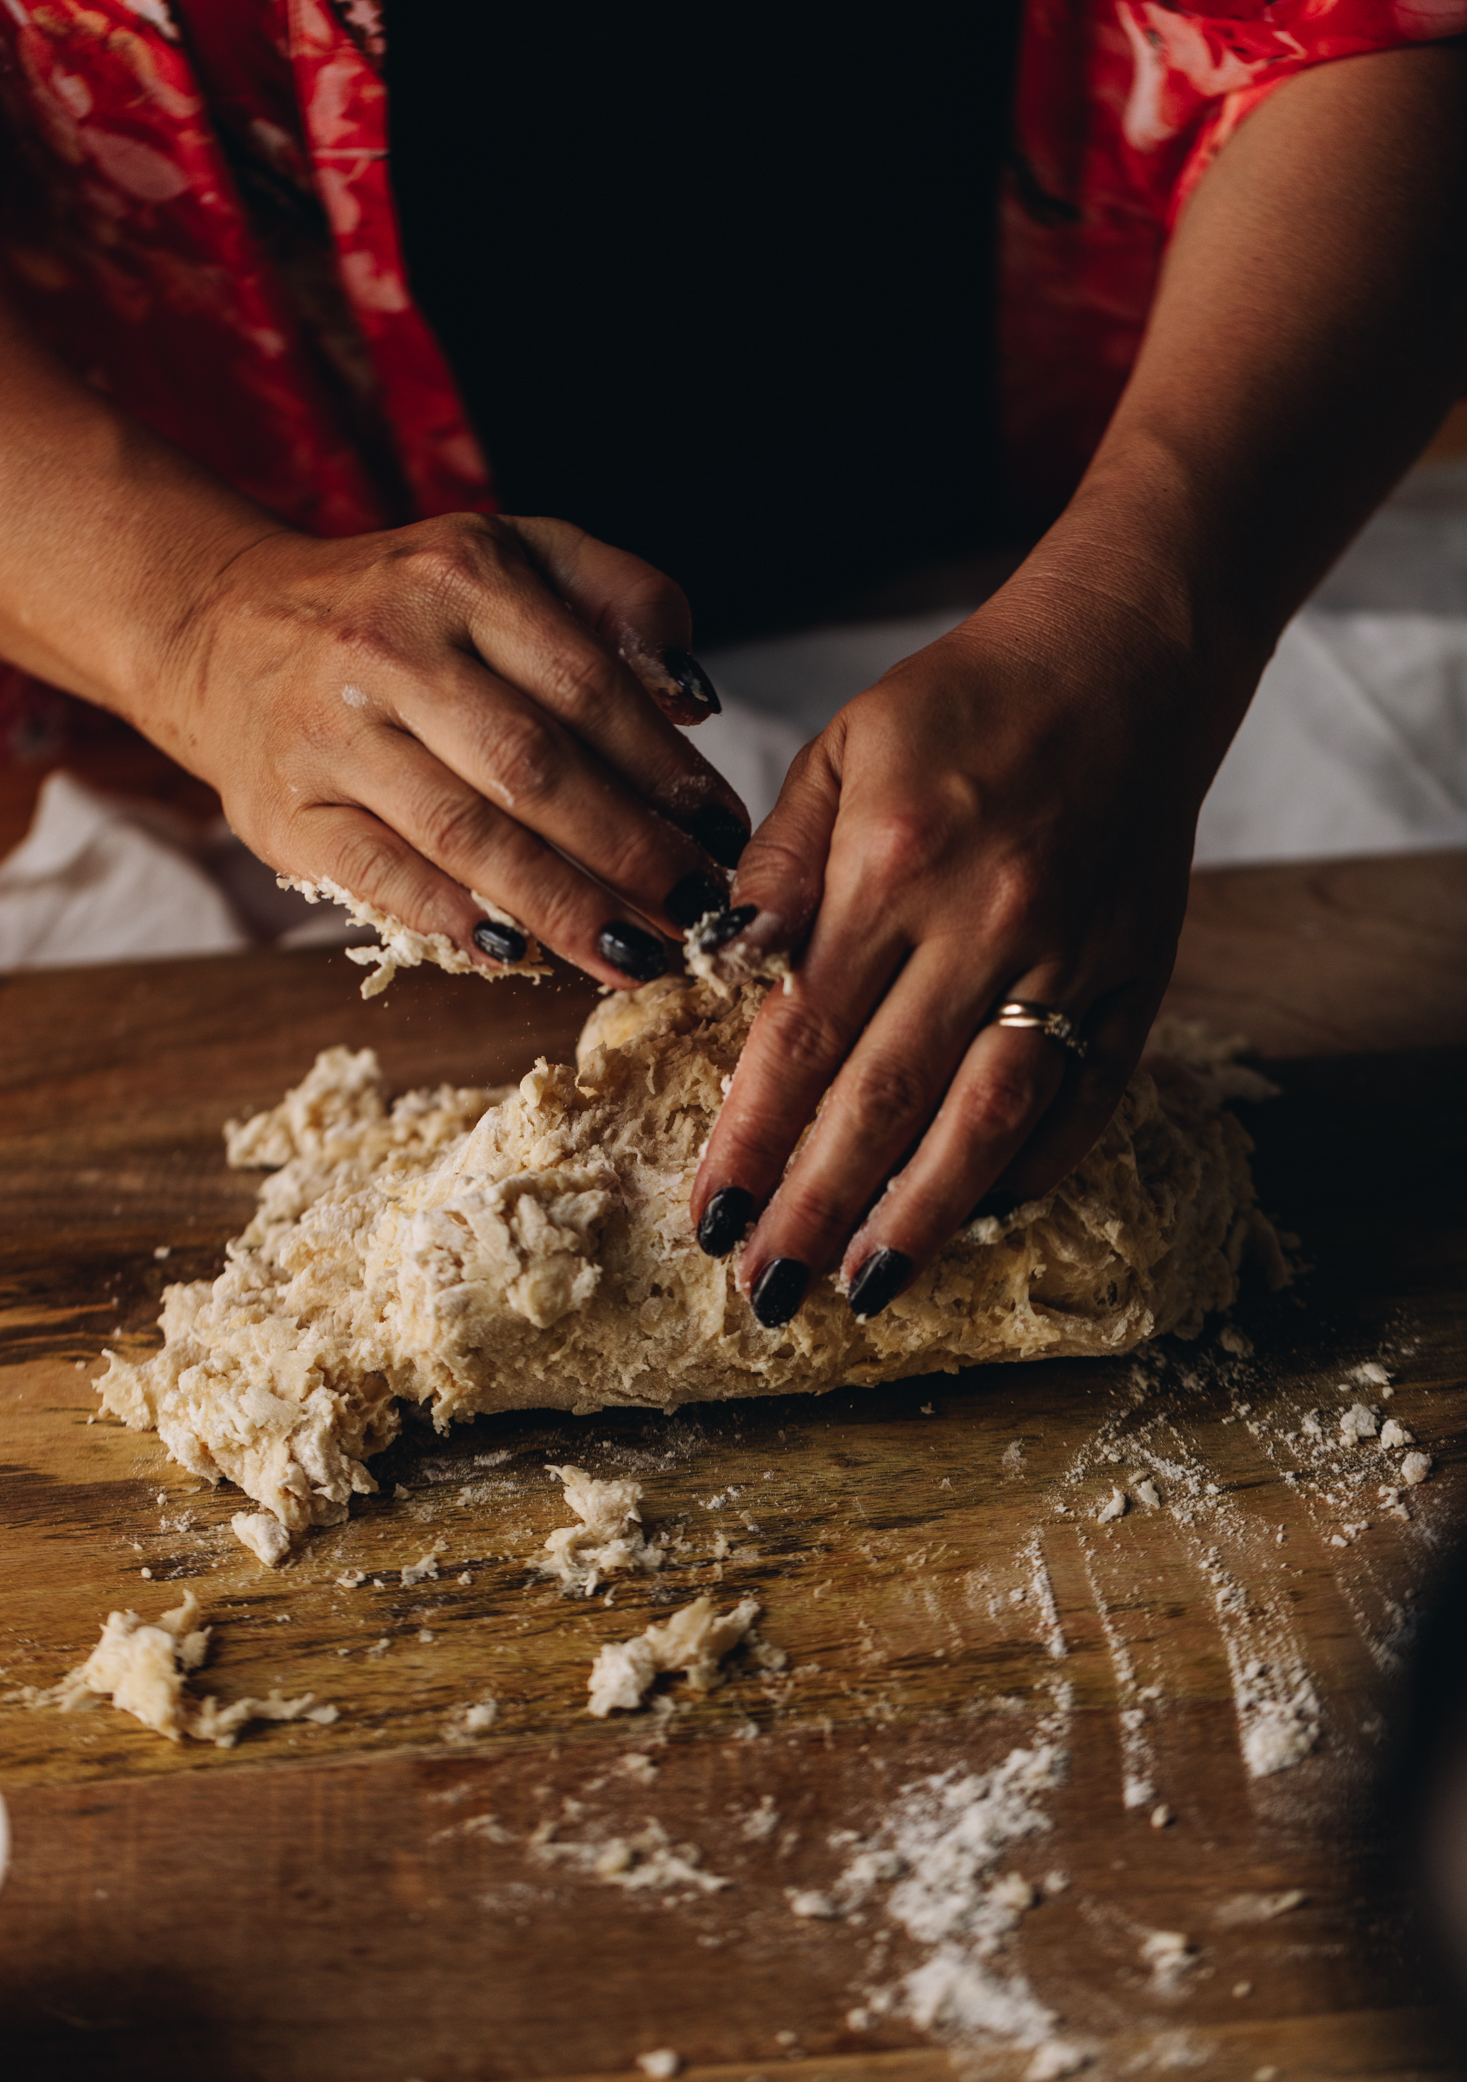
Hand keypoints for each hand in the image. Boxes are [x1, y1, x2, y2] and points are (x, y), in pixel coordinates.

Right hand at [150, 512, 747, 985]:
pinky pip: (379, 876)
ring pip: (464, 832)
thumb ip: (618, 598)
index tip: (725, 836)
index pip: (587, 687)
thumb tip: (694, 698)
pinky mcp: (284, 810)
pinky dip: (452, 919)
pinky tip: (518, 953)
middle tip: (697, 912)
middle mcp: (389, 648)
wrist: (229, 628)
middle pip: (532, 768)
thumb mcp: (511, 555)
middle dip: (630, 852)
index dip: (667, 772)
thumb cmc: (406, 608)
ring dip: (562, 906)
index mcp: (461, 575)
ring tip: (635, 954)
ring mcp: (329, 733)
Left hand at [690, 564, 1258, 1322]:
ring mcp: (1074, 957)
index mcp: (894, 866)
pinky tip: (984, 1216)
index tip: (714, 1219)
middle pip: (890, 1100)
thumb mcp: (842, 750)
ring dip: (927, 1215)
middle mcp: (986, 923)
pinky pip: (1090, 1096)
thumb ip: (779, 865)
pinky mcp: (1141, 976)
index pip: (805, 1036)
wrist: (1125, 659)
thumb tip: (719, 964)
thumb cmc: (964, 705)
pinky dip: (1039, 1166)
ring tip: (869, 1285)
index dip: (755, 1139)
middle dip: (820, 1208)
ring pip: (994, 1118)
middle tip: (769, 1292)